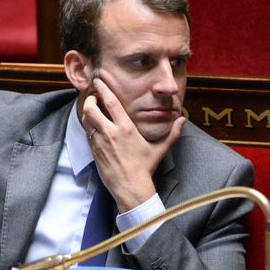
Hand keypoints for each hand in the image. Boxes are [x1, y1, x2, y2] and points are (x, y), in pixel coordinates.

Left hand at [81, 78, 185, 211]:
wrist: (131, 188)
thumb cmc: (145, 168)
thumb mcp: (160, 149)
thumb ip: (172, 133)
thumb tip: (182, 120)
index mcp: (126, 128)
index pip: (110, 102)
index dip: (102, 88)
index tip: (98, 81)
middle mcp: (110, 133)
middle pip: (91, 108)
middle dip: (89, 99)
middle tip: (92, 97)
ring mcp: (100, 143)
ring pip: (86, 121)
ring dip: (87, 113)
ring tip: (92, 110)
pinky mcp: (94, 152)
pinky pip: (88, 135)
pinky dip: (90, 129)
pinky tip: (95, 128)